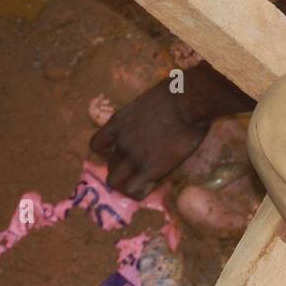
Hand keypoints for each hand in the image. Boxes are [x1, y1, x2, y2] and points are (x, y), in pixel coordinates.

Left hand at [89, 80, 209, 198]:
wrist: (188, 102)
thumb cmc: (175, 92)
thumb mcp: (146, 100)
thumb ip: (140, 114)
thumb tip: (150, 114)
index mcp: (118, 123)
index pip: (96, 145)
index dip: (107, 151)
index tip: (119, 151)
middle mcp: (120, 142)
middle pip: (108, 165)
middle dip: (120, 168)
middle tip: (136, 168)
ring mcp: (133, 157)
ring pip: (115, 182)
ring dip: (126, 183)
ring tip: (141, 182)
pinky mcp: (151, 169)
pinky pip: (134, 190)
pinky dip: (139, 192)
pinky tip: (150, 187)